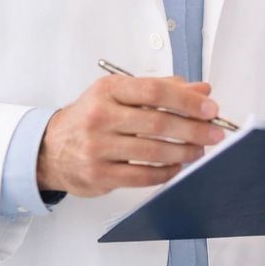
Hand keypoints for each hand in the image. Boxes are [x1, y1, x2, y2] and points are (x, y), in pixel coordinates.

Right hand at [36, 75, 223, 195]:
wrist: (50, 148)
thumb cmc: (92, 117)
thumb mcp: (120, 93)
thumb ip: (161, 89)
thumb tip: (202, 90)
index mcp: (108, 90)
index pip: (155, 91)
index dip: (187, 100)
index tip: (210, 108)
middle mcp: (100, 116)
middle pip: (158, 123)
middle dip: (193, 129)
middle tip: (215, 132)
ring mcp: (98, 147)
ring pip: (153, 152)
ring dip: (184, 152)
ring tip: (199, 150)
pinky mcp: (99, 174)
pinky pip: (142, 176)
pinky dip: (166, 173)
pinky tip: (177, 167)